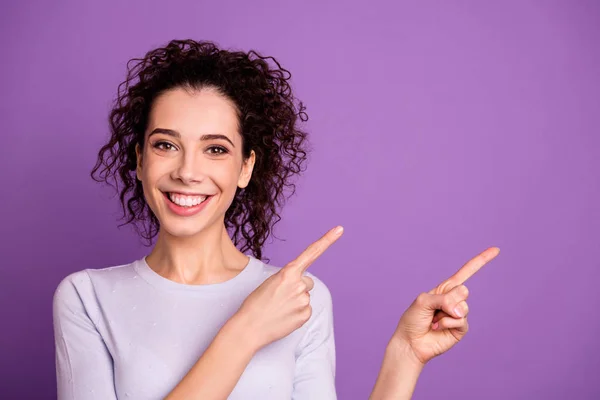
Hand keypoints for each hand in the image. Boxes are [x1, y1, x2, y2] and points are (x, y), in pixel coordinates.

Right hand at [235, 226, 343, 349]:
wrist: (249, 327)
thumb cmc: (256, 303)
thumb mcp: (270, 282)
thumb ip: (288, 279)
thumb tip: (302, 286)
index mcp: (288, 272)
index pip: (311, 253)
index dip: (327, 240)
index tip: (339, 230)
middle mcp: (299, 284)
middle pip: (307, 282)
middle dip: (297, 287)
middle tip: (280, 297)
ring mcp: (304, 300)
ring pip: (305, 296)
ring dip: (295, 301)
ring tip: (279, 308)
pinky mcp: (305, 315)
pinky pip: (305, 310)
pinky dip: (297, 313)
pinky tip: (284, 316)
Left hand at [392, 247, 499, 364]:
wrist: (411, 342)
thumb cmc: (413, 319)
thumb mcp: (423, 301)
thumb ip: (443, 300)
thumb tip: (461, 310)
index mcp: (445, 289)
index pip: (466, 272)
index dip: (481, 261)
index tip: (496, 249)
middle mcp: (454, 300)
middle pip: (463, 290)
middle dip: (448, 300)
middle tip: (435, 310)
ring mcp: (458, 314)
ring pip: (463, 306)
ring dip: (445, 314)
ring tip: (434, 320)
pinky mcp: (461, 328)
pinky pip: (461, 320)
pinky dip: (447, 323)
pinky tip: (438, 328)